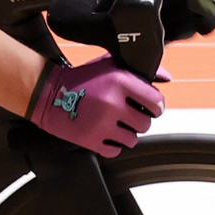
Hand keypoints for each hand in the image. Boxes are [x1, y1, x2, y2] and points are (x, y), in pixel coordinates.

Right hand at [27, 56, 165, 156]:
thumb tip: (167, 78)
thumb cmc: (82, 78)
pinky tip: (103, 132)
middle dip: (138, 120)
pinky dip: (112, 144)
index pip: (156, 102)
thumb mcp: (110, 65)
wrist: (47, 94)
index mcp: (120, 81)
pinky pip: (115, 150)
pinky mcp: (91, 140)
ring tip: (113, 123)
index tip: (148, 107)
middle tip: (125, 115)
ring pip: (132, 139)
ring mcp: (102, 124)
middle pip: (145, 124)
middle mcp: (113, 103)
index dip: (154, 106)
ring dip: (126, 133)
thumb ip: (140, 70)